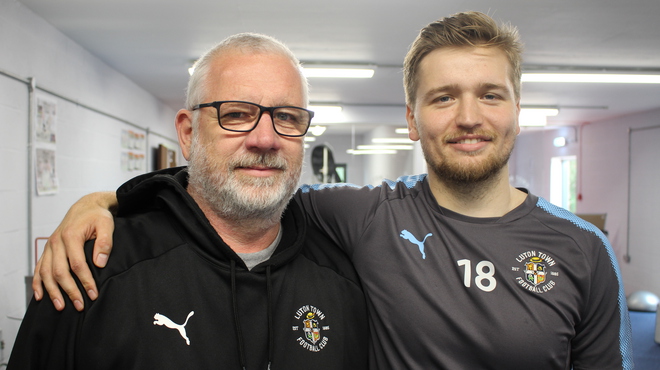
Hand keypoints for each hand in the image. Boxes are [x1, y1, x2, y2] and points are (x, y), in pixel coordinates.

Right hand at [33, 191, 117, 310]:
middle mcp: (57, 242)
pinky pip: (39, 268)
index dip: (85, 281)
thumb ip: (104, 242)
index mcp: (71, 236)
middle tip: (79, 305)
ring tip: (61, 307)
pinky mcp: (48, 250)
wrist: (86, 206)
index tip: (93, 294)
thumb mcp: (106, 225)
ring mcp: (50, 246)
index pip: (77, 264)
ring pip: (46, 273)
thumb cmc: (98, 216)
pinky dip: (38, 283)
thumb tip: (100, 263)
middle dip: (69, 290)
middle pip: (59, 272)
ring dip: (52, 291)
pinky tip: (40, 296)